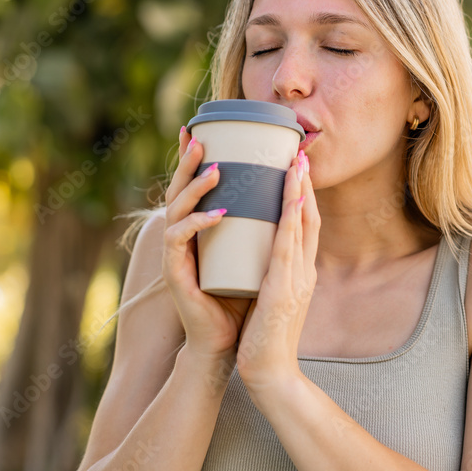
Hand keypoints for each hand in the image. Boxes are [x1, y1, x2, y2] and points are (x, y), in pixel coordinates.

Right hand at [161, 127, 254, 360]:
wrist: (230, 342)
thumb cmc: (244, 298)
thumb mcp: (258, 254)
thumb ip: (266, 227)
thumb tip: (296, 193)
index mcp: (200, 228)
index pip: (195, 186)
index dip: (194, 157)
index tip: (202, 127)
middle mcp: (184, 235)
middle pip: (180, 188)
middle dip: (189, 161)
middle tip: (200, 136)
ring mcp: (177, 253)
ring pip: (177, 208)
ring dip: (195, 186)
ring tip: (215, 169)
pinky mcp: (175, 272)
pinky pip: (179, 239)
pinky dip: (198, 223)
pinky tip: (217, 213)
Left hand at [236, 148, 319, 390]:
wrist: (270, 374)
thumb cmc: (263, 341)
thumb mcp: (268, 301)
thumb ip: (267, 278)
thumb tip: (254, 258)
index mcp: (300, 274)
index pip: (304, 227)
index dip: (302, 197)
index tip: (296, 170)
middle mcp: (305, 272)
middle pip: (309, 219)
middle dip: (305, 186)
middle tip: (300, 154)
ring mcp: (299, 279)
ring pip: (303, 226)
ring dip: (300, 192)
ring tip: (295, 163)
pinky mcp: (286, 289)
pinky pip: (289, 246)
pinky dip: (291, 219)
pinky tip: (290, 199)